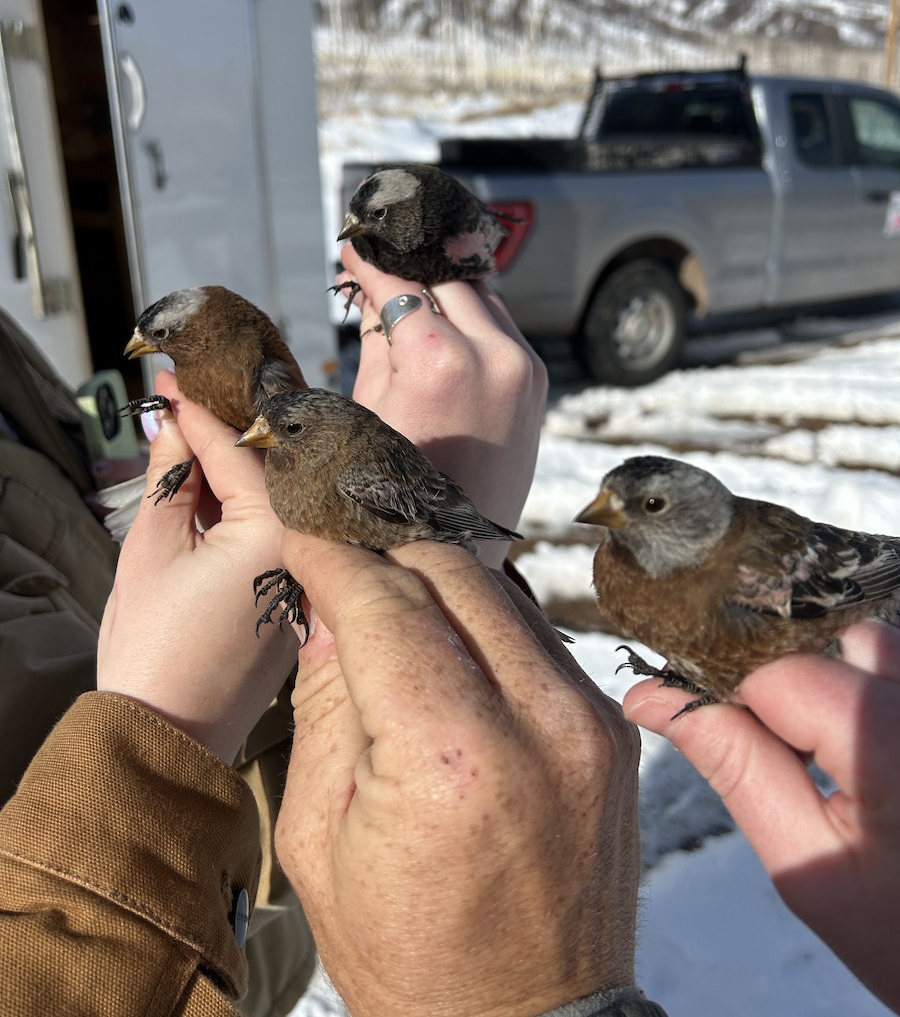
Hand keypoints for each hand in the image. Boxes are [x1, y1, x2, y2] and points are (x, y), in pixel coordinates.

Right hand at [97, 371, 294, 762]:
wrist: (166, 737)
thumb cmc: (153, 650)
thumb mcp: (150, 548)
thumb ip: (171, 476)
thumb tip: (174, 425)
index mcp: (280, 533)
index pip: (239, 452)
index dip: (200, 411)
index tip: (175, 378)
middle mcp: (313, 550)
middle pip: (273, 469)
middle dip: (229, 432)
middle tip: (189, 398)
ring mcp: (313, 576)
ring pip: (282, 500)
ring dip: (243, 468)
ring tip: (196, 438)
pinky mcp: (303, 598)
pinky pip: (286, 533)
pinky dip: (255, 508)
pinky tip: (219, 490)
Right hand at [275, 532, 640, 1016]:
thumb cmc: (409, 955)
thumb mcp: (319, 839)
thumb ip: (326, 703)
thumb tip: (329, 609)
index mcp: (450, 759)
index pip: (383, 603)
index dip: (332, 557)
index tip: (303, 532)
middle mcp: (538, 722)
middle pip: (451, 572)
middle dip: (385, 557)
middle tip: (342, 566)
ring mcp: (590, 722)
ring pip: (501, 593)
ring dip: (437, 585)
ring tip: (389, 605)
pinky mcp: (614, 731)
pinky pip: (538, 639)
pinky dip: (485, 625)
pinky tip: (447, 648)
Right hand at [339, 244, 546, 565]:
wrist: (449, 557)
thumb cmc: (387, 495)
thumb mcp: (365, 408)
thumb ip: (375, 337)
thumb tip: (372, 286)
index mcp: (442, 362)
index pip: (404, 284)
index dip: (374, 261)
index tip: (356, 245)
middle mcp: (495, 356)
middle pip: (448, 280)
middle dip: (412, 266)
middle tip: (379, 259)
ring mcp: (525, 369)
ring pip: (482, 297)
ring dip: (445, 289)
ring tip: (407, 288)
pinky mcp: (538, 384)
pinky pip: (502, 329)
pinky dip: (472, 318)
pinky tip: (441, 323)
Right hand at [624, 621, 899, 1014]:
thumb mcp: (806, 867)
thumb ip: (736, 769)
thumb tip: (652, 697)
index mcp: (892, 747)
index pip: (780, 672)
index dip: (724, 688)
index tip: (688, 711)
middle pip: (831, 641)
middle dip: (780, 676)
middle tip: (769, 748)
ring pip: (870, 644)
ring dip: (828, 678)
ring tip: (818, 752)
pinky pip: (894, 668)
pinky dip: (862, 687)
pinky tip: (853, 745)